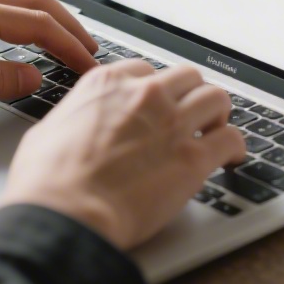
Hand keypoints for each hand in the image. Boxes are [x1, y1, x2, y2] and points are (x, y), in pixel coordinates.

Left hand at [0, 0, 98, 112]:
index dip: (70, 47)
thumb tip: (33, 76)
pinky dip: (23, 14)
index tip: (88, 67)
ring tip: (66, 40)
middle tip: (90, 51)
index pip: (38, 25)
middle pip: (35, 1)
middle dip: (69, 24)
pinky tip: (22, 33)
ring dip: (47, 16)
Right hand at [0, 61, 246, 249]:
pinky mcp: (193, 159)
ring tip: (215, 131)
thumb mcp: (49, 131)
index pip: (146, 69)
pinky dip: (235, 147)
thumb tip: (77, 126)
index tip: (158, 104)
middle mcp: (145, 95)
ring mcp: (173, 124)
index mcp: (108, 84)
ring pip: (216, 98)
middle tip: (191, 115)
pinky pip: (232, 139)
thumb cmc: (48, 181)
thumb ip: (75, 119)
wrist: (65, 213)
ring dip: (217, 114)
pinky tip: (232, 157)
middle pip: (187, 77)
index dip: (155, 89)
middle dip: (190, 95)